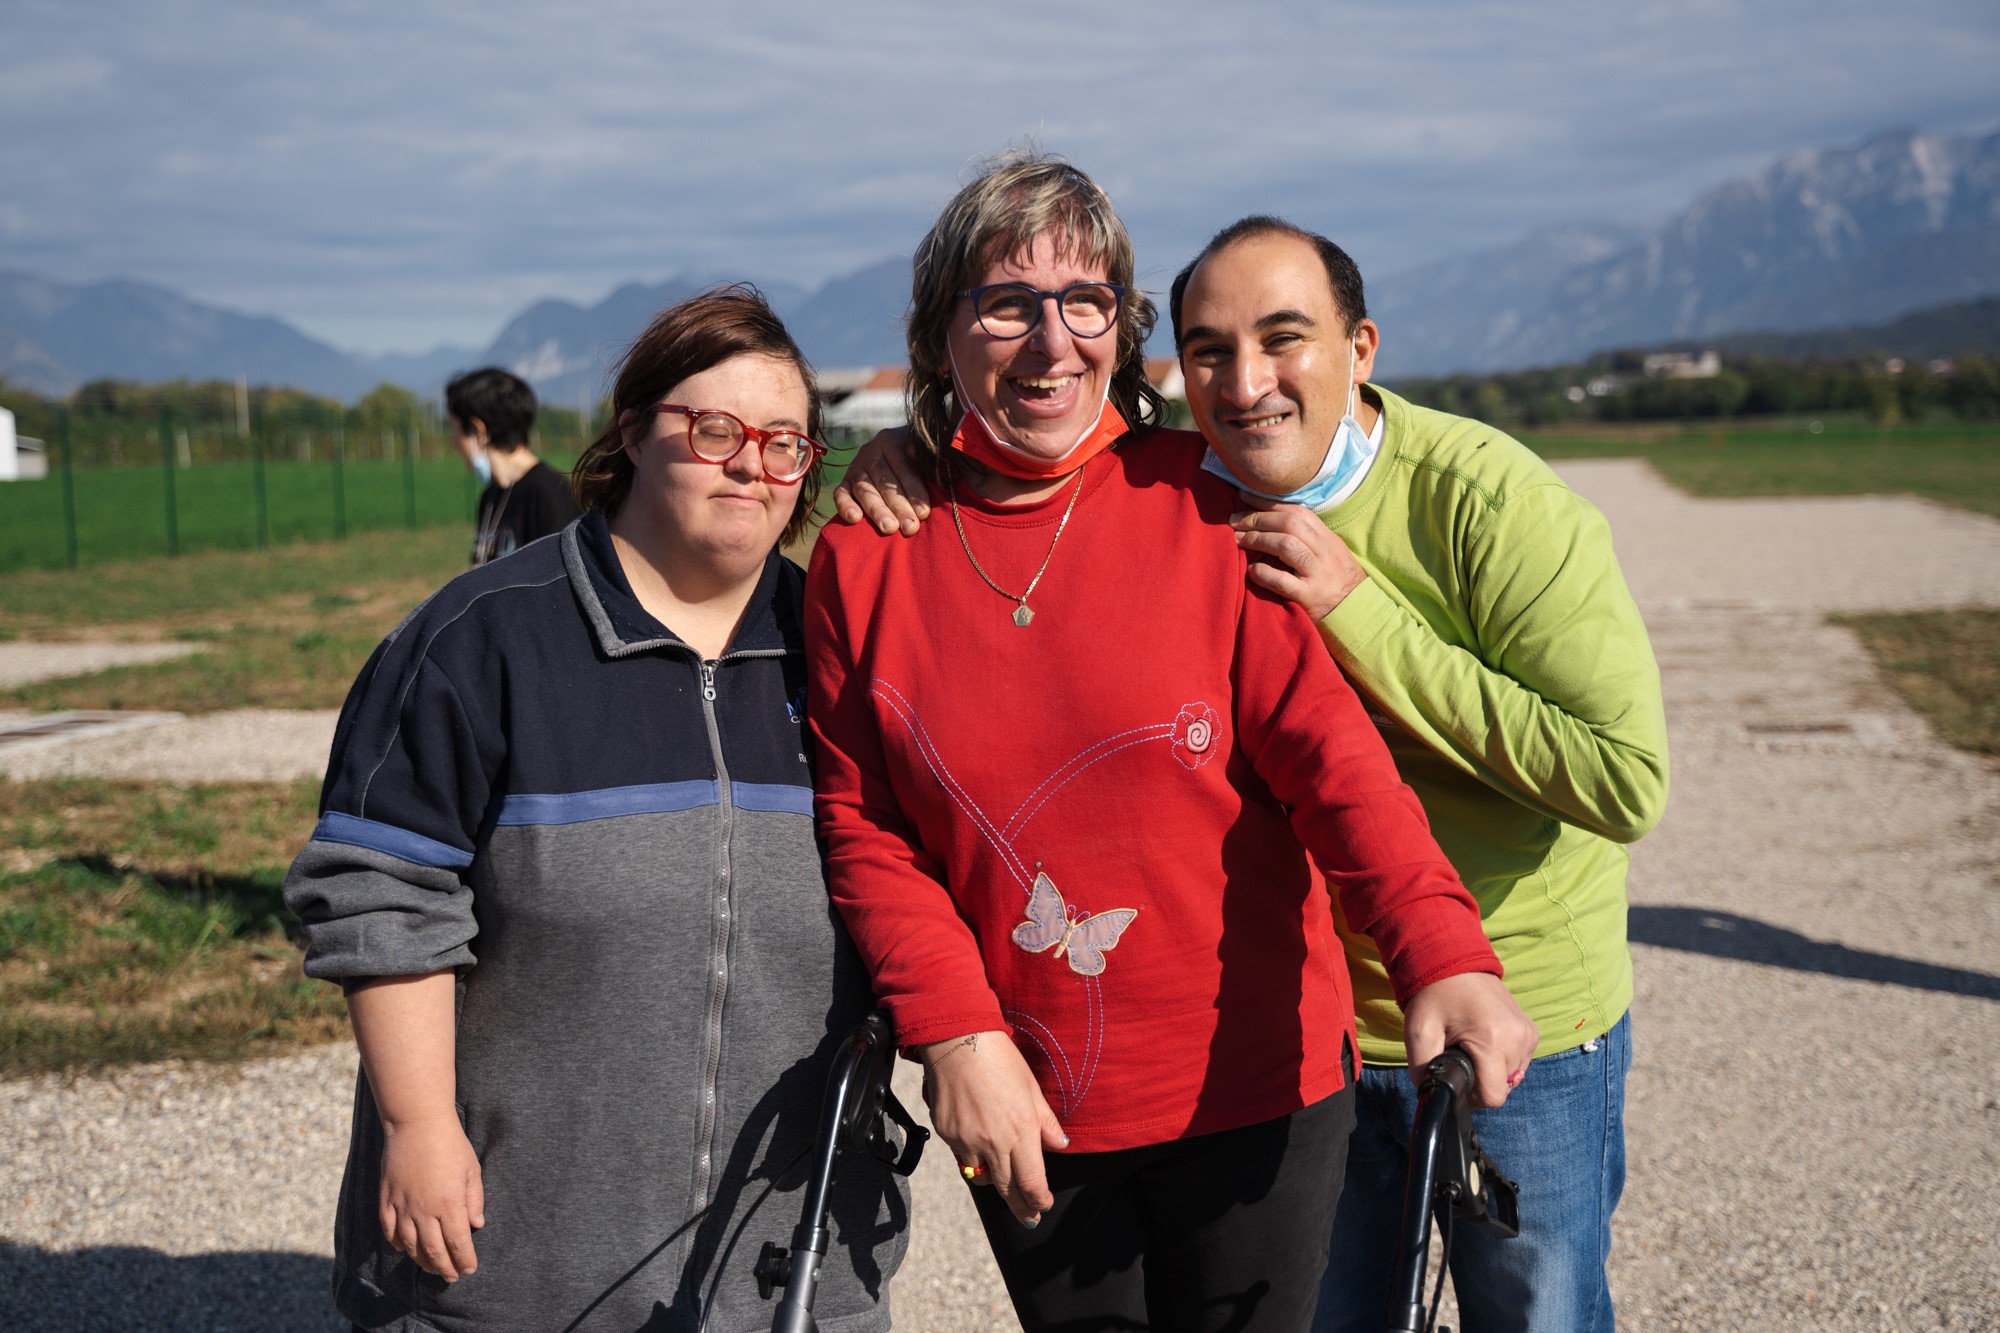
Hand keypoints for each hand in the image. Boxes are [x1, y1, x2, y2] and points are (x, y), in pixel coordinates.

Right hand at [378, 1115, 484, 1281]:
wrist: (417, 1124)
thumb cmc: (451, 1144)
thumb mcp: (472, 1170)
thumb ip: (475, 1200)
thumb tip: (476, 1226)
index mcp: (450, 1204)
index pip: (458, 1243)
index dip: (464, 1260)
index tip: (469, 1270)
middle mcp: (425, 1211)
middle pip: (434, 1250)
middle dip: (445, 1267)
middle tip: (452, 1277)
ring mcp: (403, 1206)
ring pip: (411, 1245)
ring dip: (421, 1260)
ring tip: (431, 1267)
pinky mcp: (387, 1198)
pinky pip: (389, 1229)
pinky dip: (397, 1243)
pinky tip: (404, 1249)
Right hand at [831, 427, 932, 535]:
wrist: (898, 456)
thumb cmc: (919, 461)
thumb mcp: (924, 455)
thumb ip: (924, 457)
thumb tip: (922, 456)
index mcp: (892, 440)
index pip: (903, 467)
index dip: (914, 490)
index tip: (924, 513)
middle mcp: (870, 451)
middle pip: (884, 481)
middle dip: (899, 506)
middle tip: (910, 527)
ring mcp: (856, 467)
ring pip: (864, 489)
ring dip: (877, 511)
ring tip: (889, 528)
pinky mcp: (845, 482)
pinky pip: (841, 494)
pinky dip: (845, 506)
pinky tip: (855, 519)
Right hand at [918, 1032, 1067, 1225]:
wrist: (957, 1041)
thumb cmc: (999, 1059)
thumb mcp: (1032, 1088)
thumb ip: (1046, 1122)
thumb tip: (1060, 1145)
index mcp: (1021, 1131)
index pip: (1032, 1183)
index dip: (1039, 1200)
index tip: (1043, 1205)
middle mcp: (993, 1143)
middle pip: (1007, 1189)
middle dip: (1020, 1207)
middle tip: (1028, 1218)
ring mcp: (966, 1141)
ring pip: (981, 1176)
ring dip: (995, 1184)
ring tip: (1005, 1186)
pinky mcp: (946, 1133)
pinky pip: (961, 1156)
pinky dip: (972, 1159)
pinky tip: (978, 1150)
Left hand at [1231, 494, 1368, 619]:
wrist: (1358, 612)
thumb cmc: (1336, 581)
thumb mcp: (1328, 552)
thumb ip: (1306, 536)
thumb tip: (1268, 519)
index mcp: (1327, 538)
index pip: (1297, 511)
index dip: (1268, 502)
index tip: (1243, 497)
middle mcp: (1325, 551)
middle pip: (1290, 524)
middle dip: (1257, 519)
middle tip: (1233, 521)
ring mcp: (1318, 573)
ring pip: (1287, 546)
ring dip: (1258, 539)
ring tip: (1238, 540)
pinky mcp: (1310, 596)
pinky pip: (1284, 581)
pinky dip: (1264, 573)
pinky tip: (1252, 570)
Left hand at [1402, 972, 1539, 1108]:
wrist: (1454, 961)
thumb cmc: (1434, 995)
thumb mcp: (1419, 1032)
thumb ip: (1423, 1071)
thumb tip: (1430, 1099)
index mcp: (1493, 1040)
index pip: (1493, 1097)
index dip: (1471, 1097)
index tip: (1456, 1076)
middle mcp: (1518, 1039)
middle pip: (1502, 1089)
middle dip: (1479, 1081)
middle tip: (1459, 1053)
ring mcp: (1528, 1034)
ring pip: (1512, 1078)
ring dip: (1491, 1071)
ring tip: (1471, 1044)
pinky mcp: (1532, 1032)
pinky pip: (1519, 1063)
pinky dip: (1502, 1060)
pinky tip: (1485, 1040)